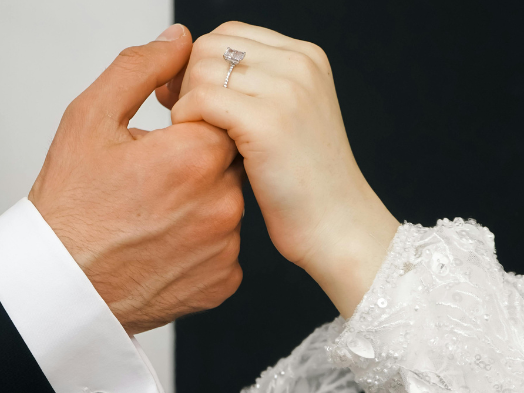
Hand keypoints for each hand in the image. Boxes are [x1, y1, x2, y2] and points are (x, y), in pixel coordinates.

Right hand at [29, 24, 243, 334]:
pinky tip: (165, 247)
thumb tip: (178, 41)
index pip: (221, 117)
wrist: (60, 283)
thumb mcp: (90, 120)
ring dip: (200, 207)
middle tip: (151, 186)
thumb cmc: (70, 206)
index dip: (189, 127)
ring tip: (154, 219)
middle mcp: (221, 203)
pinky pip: (225, 251)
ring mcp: (224, 247)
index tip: (161, 146)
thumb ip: (140, 69)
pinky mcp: (222, 282)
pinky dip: (201, 247)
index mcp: (196, 155)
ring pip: (227, 207)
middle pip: (227, 163)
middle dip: (195, 167)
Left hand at [158, 22, 398, 317]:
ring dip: (185, 104)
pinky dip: (186, 122)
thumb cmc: (305, 186)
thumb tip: (191, 72)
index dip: (199, 63)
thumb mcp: (287, 120)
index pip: (229, 33)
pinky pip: (200, 100)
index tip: (189, 98)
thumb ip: (253, 89)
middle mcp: (298, 64)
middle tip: (185, 120)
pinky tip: (197, 148)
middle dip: (187, 81)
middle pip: (210, 46)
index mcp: (305, 58)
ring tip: (197, 138)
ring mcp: (286, 90)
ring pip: (201, 70)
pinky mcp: (267, 122)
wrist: (337, 228)